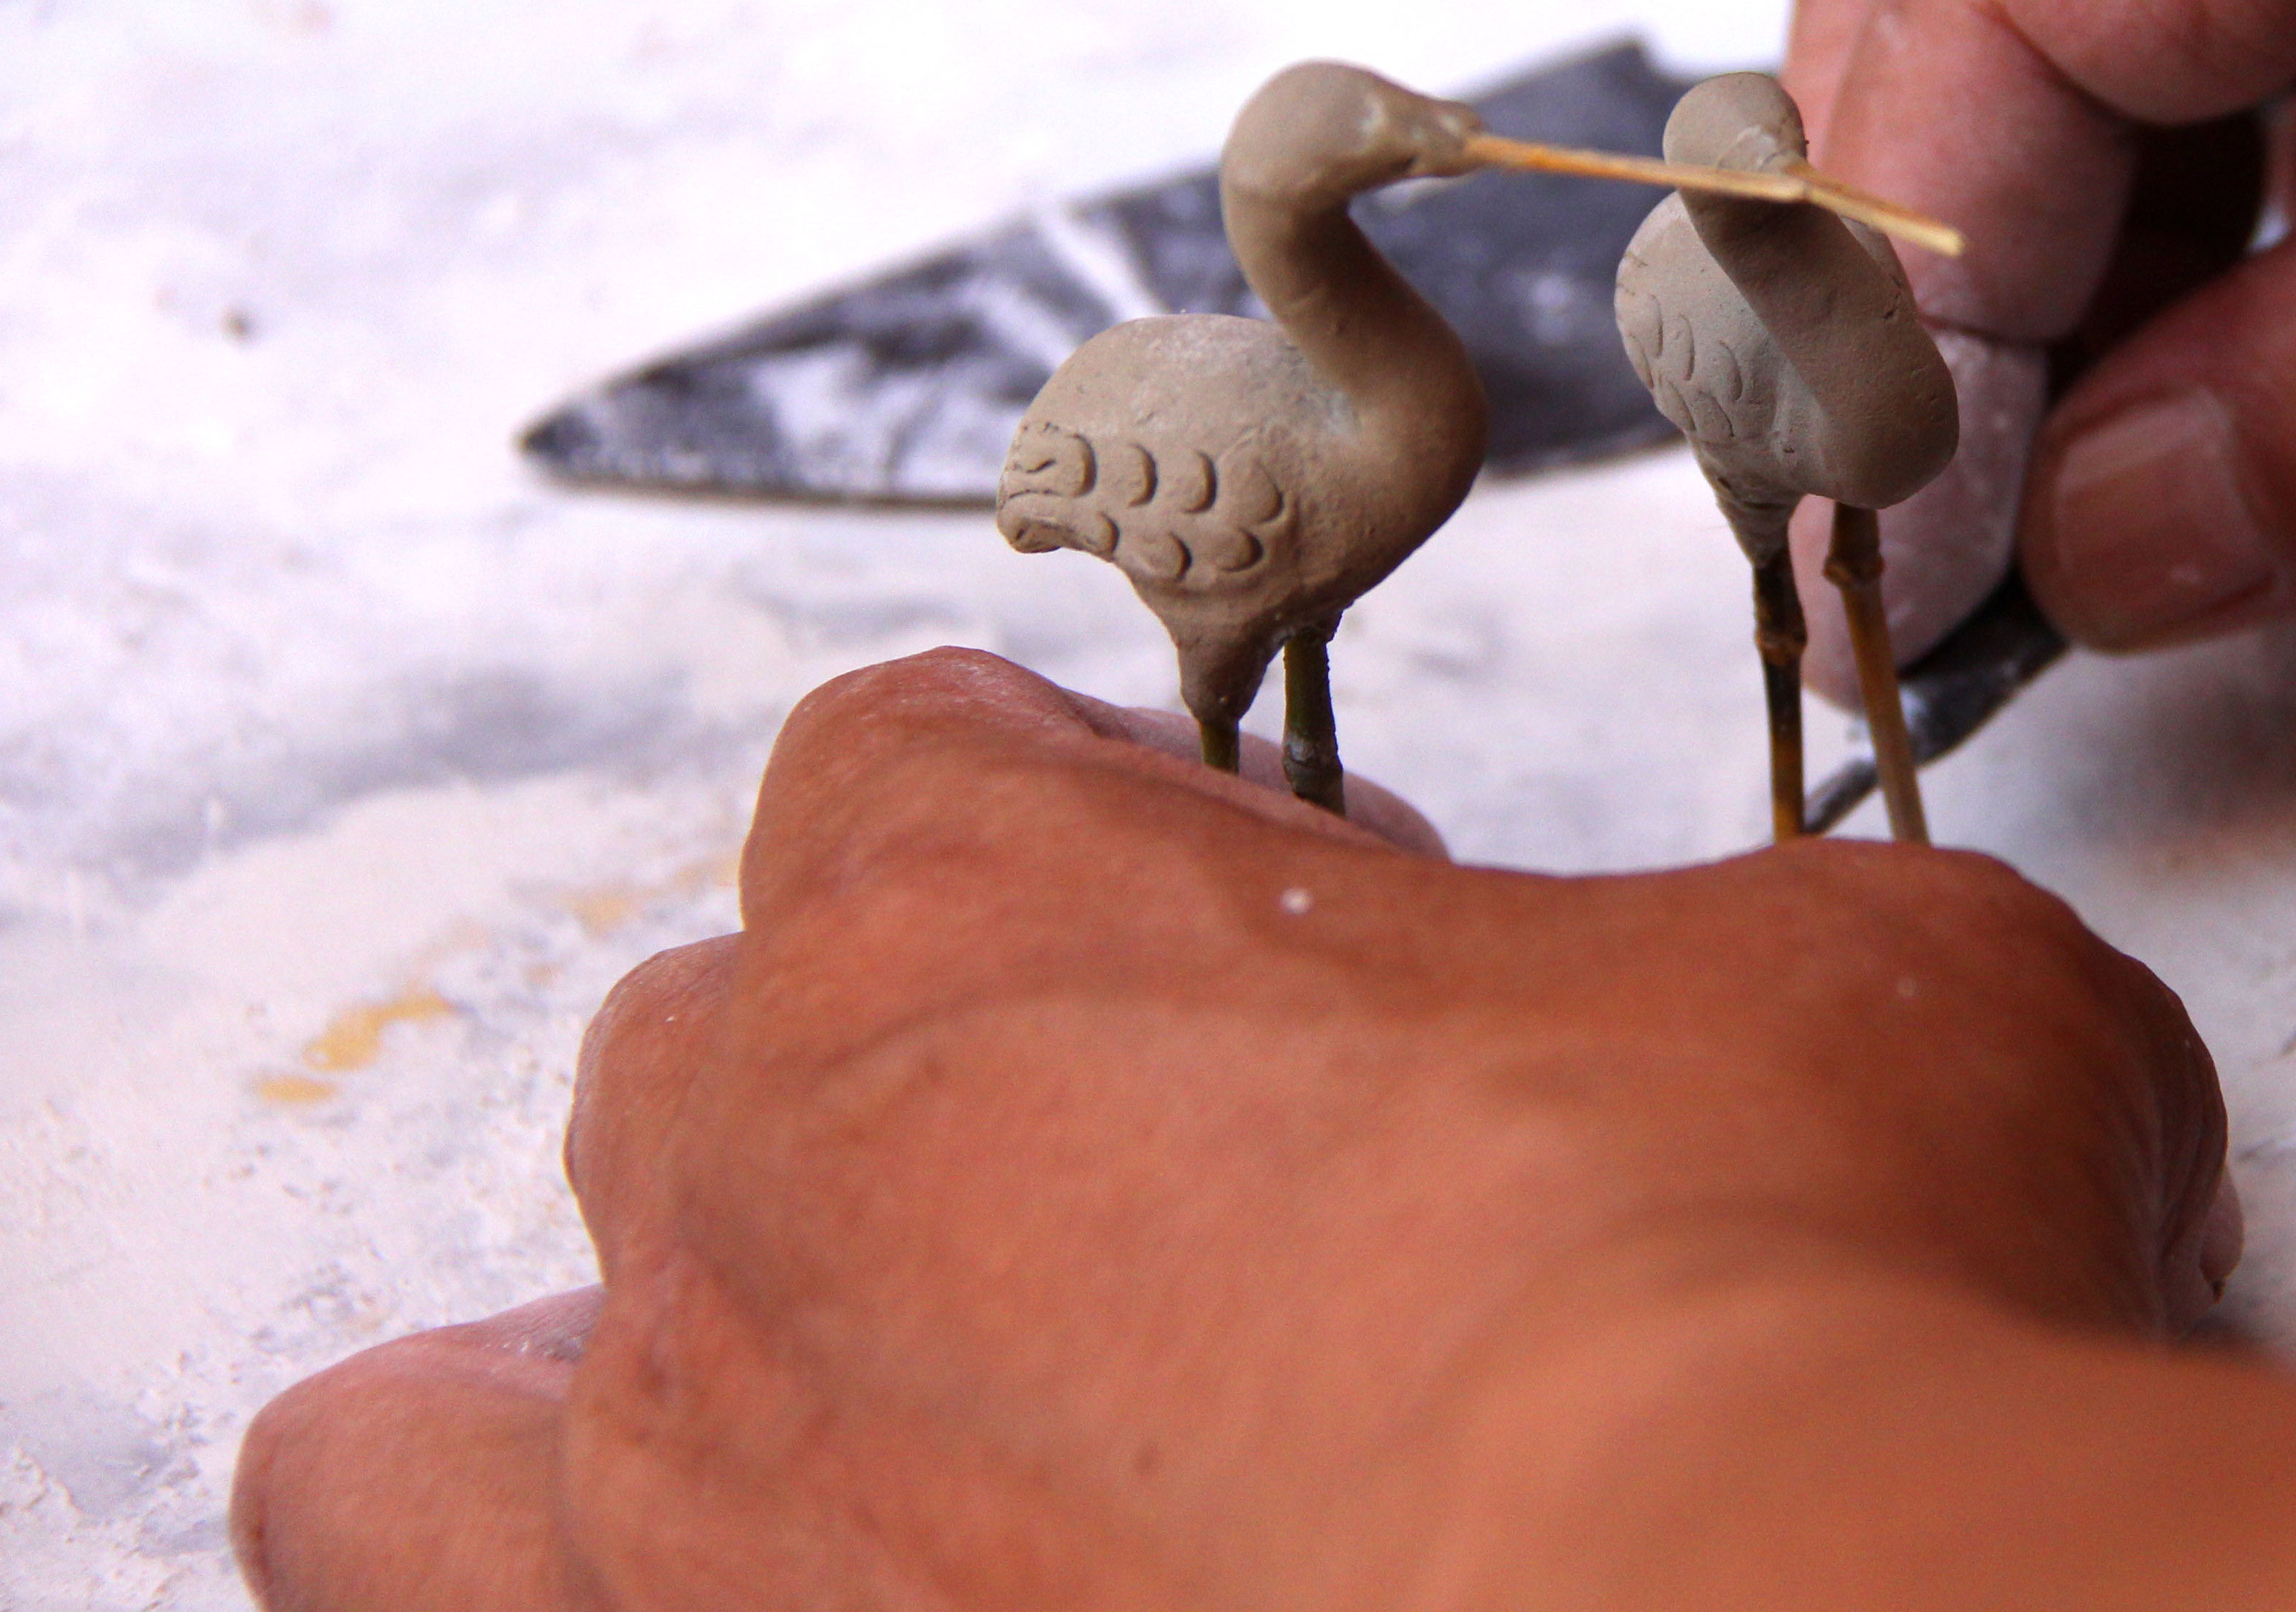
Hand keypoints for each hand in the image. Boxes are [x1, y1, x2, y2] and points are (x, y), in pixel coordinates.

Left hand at [230, 649, 2234, 1611]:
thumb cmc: (1774, 1301)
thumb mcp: (1869, 983)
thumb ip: (1767, 963)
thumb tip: (1848, 1046)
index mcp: (984, 895)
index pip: (918, 765)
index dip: (1122, 838)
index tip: (1307, 948)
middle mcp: (787, 1174)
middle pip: (733, 1053)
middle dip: (941, 1102)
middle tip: (1207, 1208)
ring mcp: (715, 1496)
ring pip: (504, 1379)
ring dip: (682, 1373)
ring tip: (891, 1436)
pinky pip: (426, 1587)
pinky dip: (532, 1579)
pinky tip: (771, 1586)